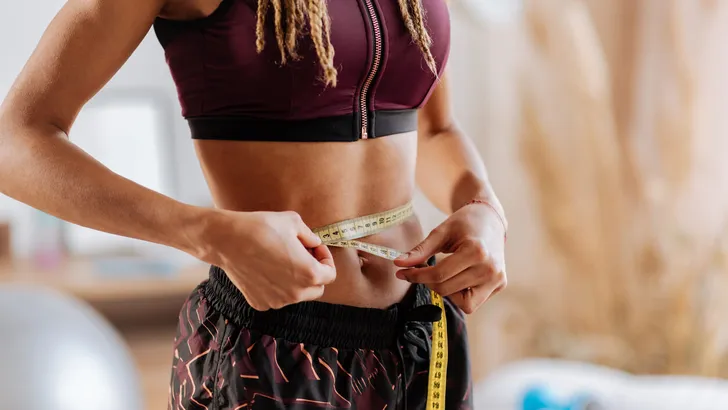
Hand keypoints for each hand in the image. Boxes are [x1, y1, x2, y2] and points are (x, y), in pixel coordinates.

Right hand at [196, 209, 336, 310]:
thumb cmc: (261, 227)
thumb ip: (310, 236)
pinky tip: (266, 268)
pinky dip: (277, 286)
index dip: (325, 258)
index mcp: (309, 274)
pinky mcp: (260, 303)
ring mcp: (277, 301)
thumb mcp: (293, 222)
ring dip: (295, 280)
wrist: (226, 239)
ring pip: (296, 294)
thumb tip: (315, 243)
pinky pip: (277, 297)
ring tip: (282, 259)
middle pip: (316, 288)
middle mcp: (295, 293)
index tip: (314, 247)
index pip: (330, 275)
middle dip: (313, 272)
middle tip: (301, 254)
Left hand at [394, 202, 505, 313]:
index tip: (402, 273)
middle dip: (427, 282)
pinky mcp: (500, 285)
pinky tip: (457, 278)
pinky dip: (459, 295)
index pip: (439, 275)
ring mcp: (497, 279)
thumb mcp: (441, 232)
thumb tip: (398, 264)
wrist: (490, 219)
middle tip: (419, 271)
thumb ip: (420, 250)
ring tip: (443, 274)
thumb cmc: (464, 223)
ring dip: (446, 291)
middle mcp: (490, 269)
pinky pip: (473, 302)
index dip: (416, 276)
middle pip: (447, 289)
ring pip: (462, 303)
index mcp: (476, 251)